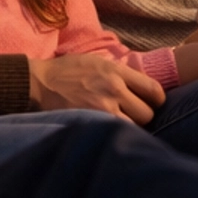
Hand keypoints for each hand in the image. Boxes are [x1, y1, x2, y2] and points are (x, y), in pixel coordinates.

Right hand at [27, 52, 167, 121]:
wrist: (40, 84)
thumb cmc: (69, 71)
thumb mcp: (98, 61)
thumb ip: (122, 74)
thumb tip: (144, 87)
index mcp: (117, 71)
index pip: (154, 90)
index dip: (157, 100)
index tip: (151, 103)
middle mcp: (114, 89)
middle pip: (148, 113)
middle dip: (143, 116)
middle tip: (132, 116)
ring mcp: (103, 108)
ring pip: (135, 127)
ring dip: (131, 128)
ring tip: (121, 124)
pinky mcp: (92, 123)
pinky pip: (117, 134)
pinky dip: (117, 135)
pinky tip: (112, 133)